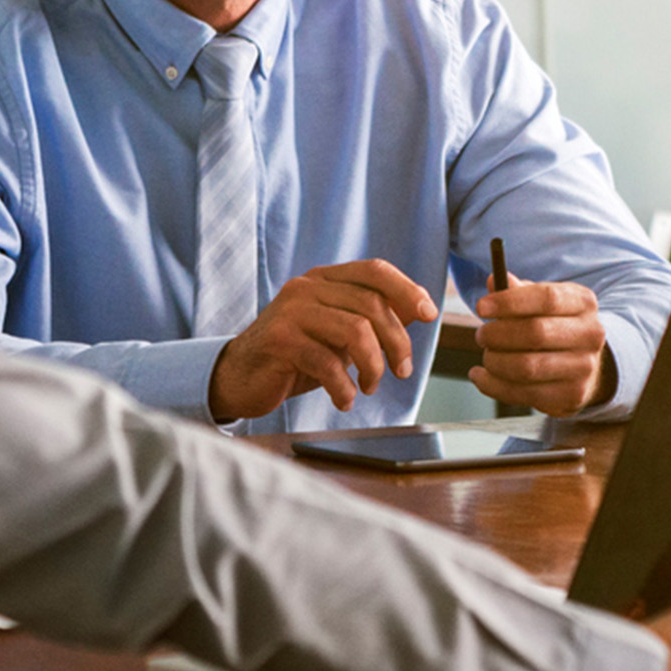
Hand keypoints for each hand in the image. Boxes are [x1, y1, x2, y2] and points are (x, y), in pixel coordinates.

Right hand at [208, 260, 437, 422]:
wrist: (240, 378)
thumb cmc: (296, 356)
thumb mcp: (337, 334)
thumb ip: (370, 318)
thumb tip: (420, 308)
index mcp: (324, 279)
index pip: (374, 270)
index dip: (407, 289)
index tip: (430, 314)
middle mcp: (306, 287)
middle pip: (372, 305)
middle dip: (397, 342)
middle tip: (402, 371)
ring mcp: (291, 312)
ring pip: (355, 331)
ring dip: (373, 366)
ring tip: (369, 386)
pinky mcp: (279, 340)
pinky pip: (327, 362)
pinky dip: (344, 387)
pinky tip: (344, 400)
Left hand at [474, 274, 612, 413]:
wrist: (583, 364)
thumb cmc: (553, 326)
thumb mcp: (541, 303)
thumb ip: (517, 291)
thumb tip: (493, 281)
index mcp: (583, 302)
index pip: (547, 298)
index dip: (509, 302)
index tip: (481, 307)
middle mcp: (590, 334)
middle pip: (535, 333)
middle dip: (498, 335)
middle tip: (481, 335)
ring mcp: (584, 368)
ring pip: (527, 367)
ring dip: (495, 362)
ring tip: (488, 356)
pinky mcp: (571, 396)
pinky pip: (522, 394)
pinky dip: (493, 385)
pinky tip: (482, 376)